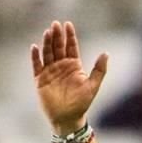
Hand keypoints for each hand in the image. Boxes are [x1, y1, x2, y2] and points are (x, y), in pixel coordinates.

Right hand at [31, 20, 107, 134]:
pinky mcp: (40, 79)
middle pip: (58, 47)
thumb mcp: (93, 86)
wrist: (68, 118)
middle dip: (57, 35)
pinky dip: (35, 57)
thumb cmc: (82, 103)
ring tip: (48, 32)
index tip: (68, 24)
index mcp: (74, 66)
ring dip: (47, 43)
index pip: (71, 47)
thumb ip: (99, 69)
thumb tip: (106, 53)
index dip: (70, 36)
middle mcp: (61, 66)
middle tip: (56, 24)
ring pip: (48, 53)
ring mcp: (50, 72)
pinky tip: (35, 47)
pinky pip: (37, 65)